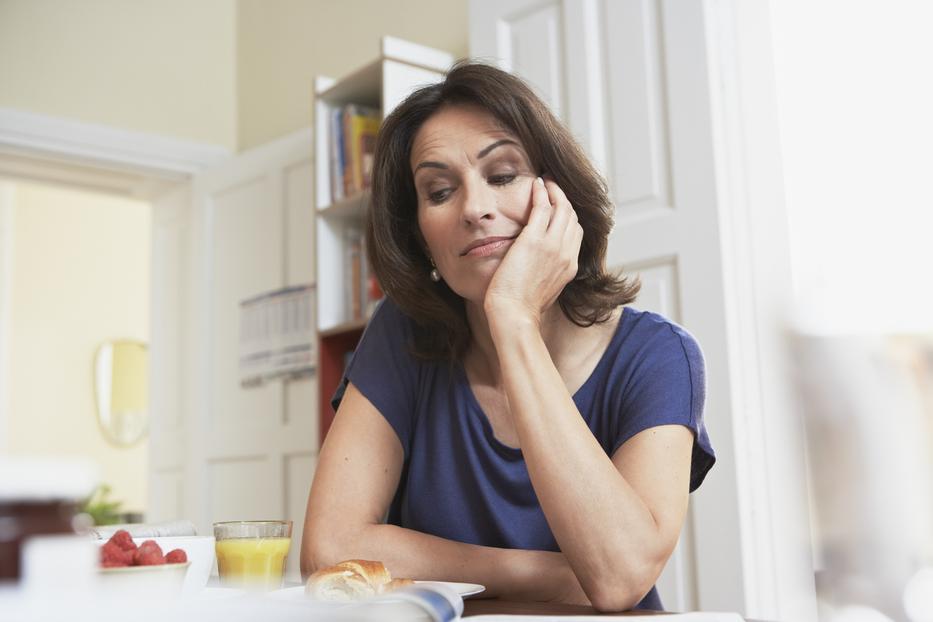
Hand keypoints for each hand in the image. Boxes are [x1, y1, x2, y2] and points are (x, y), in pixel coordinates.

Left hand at [483, 177, 583, 326]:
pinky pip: (543, 207)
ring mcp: (552, 246)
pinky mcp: (534, 240)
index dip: (569, 216)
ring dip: (555, 190)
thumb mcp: (545, 291)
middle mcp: (566, 254)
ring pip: (562, 208)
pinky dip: (542, 192)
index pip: (576, 233)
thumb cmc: (522, 308)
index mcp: (570, 267)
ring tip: (546, 180)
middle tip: (553, 186)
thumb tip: (540, 270)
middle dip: (564, 198)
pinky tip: (537, 184)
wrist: (514, 315)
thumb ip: (548, 274)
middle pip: (573, 217)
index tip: (558, 206)